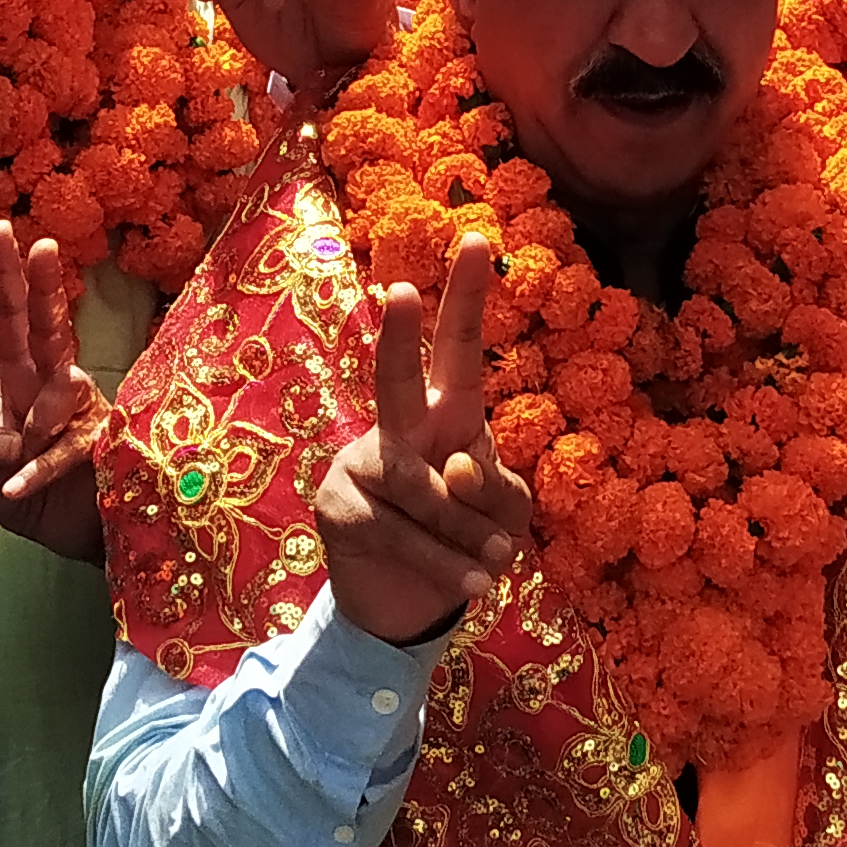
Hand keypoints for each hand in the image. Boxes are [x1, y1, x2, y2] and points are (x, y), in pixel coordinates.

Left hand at [0, 219, 107, 563]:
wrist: (89, 541)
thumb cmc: (36, 503)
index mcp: (25, 384)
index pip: (12, 323)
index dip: (5, 279)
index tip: (1, 229)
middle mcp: (57, 387)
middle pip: (47, 329)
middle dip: (41, 287)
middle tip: (39, 244)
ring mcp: (87, 414)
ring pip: (60, 389)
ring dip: (37, 419)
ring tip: (21, 453)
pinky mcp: (105, 446)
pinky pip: (66, 451)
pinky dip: (38, 471)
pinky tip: (18, 487)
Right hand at [319, 234, 530, 646]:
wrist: (411, 608)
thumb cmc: (466, 543)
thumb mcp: (506, 516)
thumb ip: (497, 488)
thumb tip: (455, 466)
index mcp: (447, 413)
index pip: (459, 348)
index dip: (466, 297)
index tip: (476, 238)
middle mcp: (400, 426)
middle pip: (399, 376)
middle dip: (402, 336)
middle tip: (400, 292)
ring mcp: (363, 461)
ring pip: (421, 485)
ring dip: (468, 532)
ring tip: (500, 563)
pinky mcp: (340, 505)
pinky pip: (400, 530)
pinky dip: (445, 561)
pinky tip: (477, 585)